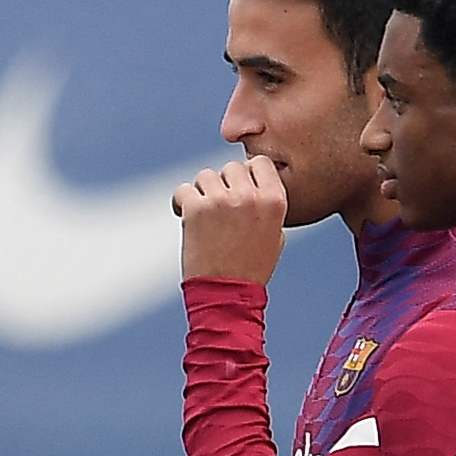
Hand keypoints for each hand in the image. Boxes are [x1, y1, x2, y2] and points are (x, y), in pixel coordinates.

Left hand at [173, 156, 290, 290]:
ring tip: (204, 216)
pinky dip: (181, 202)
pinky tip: (185, 216)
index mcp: (274, 199)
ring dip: (202, 192)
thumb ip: (266, 204)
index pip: (259, 162)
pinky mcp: (197, 209)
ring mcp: (222, 200)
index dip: (246, 174)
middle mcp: (250, 196)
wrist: (227, 293)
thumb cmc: (251, 267)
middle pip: (230, 167)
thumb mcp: (274, 234)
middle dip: (223, 185)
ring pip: (205, 176)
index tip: (238, 190)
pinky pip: (183, 190)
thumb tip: (253, 182)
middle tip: (219, 209)